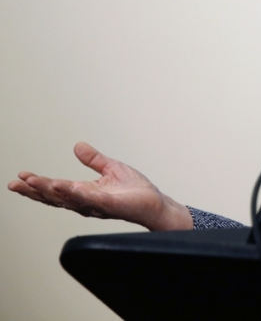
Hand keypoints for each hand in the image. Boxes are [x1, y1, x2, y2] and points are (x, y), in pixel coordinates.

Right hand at [7, 142, 192, 230]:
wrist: (155, 203)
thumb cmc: (136, 191)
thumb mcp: (111, 168)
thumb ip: (93, 160)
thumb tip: (77, 146)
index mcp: (85, 192)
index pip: (56, 188)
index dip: (38, 183)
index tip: (22, 176)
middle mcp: (86, 201)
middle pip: (55, 197)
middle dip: (34, 191)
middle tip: (15, 184)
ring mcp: (97, 204)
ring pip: (68, 199)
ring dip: (50, 191)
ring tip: (33, 183)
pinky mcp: (110, 204)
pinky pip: (90, 199)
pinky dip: (76, 193)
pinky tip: (64, 186)